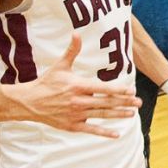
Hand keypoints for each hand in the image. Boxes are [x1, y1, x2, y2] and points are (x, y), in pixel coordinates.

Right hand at [11, 33, 142, 137]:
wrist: (29, 102)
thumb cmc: (47, 82)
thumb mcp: (60, 66)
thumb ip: (72, 51)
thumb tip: (76, 33)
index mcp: (78, 86)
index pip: (102, 89)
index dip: (118, 90)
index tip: (131, 91)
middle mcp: (78, 102)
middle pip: (105, 102)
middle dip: (124, 103)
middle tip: (138, 102)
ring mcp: (76, 115)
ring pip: (101, 115)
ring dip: (118, 115)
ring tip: (132, 114)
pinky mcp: (72, 126)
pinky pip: (91, 130)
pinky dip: (104, 132)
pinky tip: (116, 134)